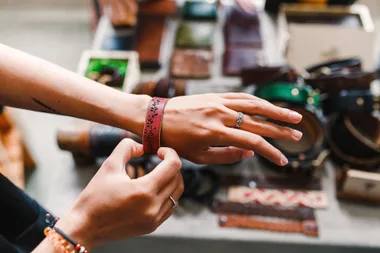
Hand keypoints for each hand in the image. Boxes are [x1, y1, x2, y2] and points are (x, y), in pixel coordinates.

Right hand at [55, 139, 183, 249]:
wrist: (85, 227)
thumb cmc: (95, 196)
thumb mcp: (109, 165)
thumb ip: (127, 147)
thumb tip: (143, 146)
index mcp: (144, 191)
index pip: (173, 166)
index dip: (170, 153)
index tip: (159, 150)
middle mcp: (153, 207)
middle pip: (178, 178)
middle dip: (171, 164)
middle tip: (159, 158)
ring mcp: (154, 219)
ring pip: (177, 193)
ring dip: (172, 179)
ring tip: (159, 172)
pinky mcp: (152, 226)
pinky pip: (170, 206)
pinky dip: (168, 193)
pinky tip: (155, 187)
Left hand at [161, 93, 302, 164]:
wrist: (157, 118)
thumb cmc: (176, 141)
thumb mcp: (199, 156)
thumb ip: (227, 155)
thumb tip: (250, 151)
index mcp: (215, 133)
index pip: (252, 141)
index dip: (270, 151)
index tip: (283, 160)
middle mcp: (220, 115)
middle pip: (258, 121)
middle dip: (280, 130)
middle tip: (299, 135)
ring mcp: (218, 102)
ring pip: (253, 104)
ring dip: (275, 110)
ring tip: (293, 116)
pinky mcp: (215, 95)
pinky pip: (241, 97)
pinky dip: (257, 101)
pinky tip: (268, 106)